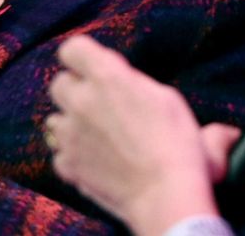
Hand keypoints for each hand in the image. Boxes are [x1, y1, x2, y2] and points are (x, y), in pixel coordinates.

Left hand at [47, 35, 219, 235]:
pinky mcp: (68, 164)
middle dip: (75, 90)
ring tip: (96, 135)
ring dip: (71, 123)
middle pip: (59, 83)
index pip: (73, 49)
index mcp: (107, 77)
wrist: (166, 196)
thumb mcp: (173, 104)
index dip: (81, 57)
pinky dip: (72, 157)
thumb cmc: (178, 148)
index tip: (94, 67)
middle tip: (98, 103)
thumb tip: (189, 112)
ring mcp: (71, 134)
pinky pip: (59, 154)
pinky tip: (93, 161)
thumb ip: (151, 90)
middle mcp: (82, 101)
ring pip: (55, 119)